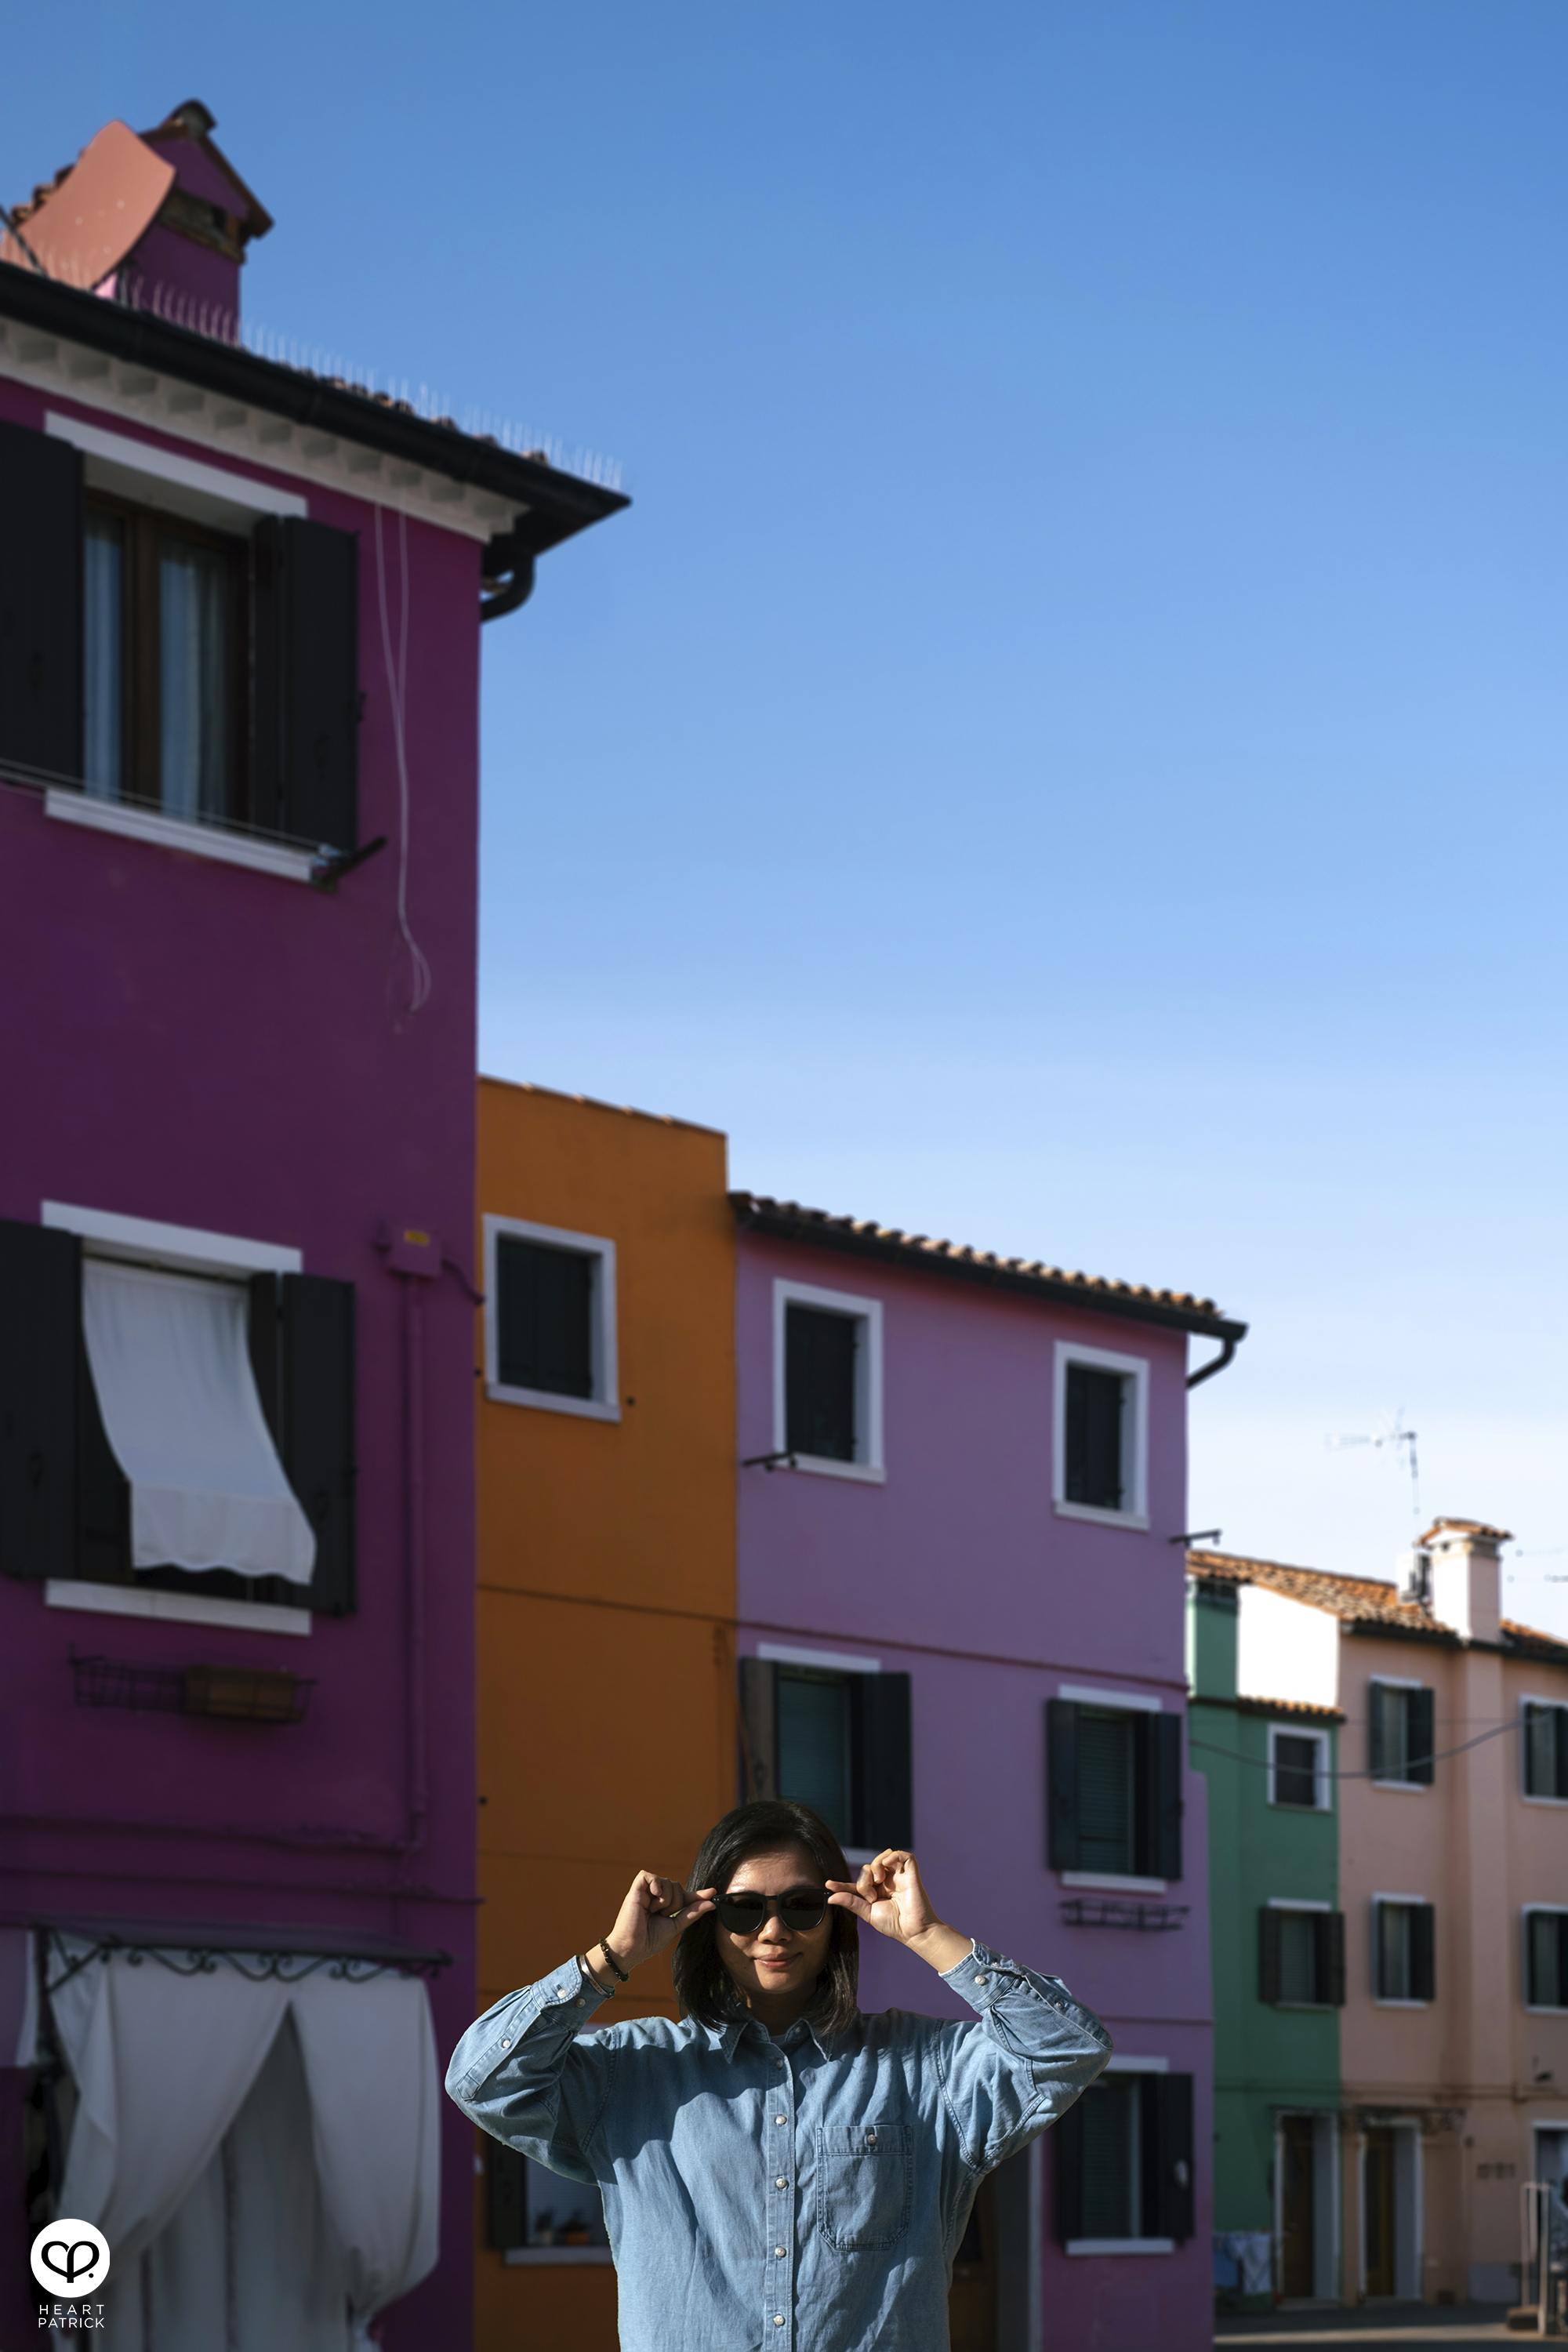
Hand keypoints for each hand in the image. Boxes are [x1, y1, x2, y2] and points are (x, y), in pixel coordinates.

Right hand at [598, 1870, 715, 1976]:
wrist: (633, 1948)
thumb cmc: (650, 1940)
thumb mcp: (676, 1926)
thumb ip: (692, 1913)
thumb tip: (711, 1903)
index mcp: (665, 1906)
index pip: (684, 1895)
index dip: (698, 1894)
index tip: (713, 1893)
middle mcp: (656, 1897)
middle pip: (677, 1886)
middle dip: (675, 1902)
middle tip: (663, 1916)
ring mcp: (646, 1892)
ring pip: (667, 1882)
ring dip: (666, 1899)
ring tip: (653, 1912)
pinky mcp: (635, 1890)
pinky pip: (649, 1876)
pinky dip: (655, 1884)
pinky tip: (653, 1897)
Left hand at [827, 1850, 969, 1973]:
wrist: (913, 1931)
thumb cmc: (894, 1925)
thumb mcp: (868, 1913)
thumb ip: (851, 1902)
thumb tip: (831, 1898)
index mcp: (877, 1892)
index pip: (857, 1883)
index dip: (842, 1884)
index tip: (828, 1885)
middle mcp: (887, 1882)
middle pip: (868, 1868)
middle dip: (864, 1880)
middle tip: (871, 1896)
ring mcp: (898, 1876)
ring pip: (882, 1857)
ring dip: (875, 1866)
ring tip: (879, 1882)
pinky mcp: (910, 1873)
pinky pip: (902, 1855)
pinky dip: (892, 1856)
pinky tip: (886, 1866)